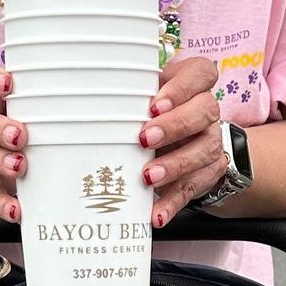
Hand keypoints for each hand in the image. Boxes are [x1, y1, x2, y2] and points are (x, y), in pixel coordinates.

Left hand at [137, 54, 227, 227]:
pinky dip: (174, 202)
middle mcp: (205, 110)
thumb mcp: (139, 98)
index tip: (155, 105)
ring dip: (175, 165)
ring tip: (147, 177)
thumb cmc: (149, 114)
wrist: (180, 142)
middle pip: (205, 110)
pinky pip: (195, 187)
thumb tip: (75, 107)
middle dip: (175, 126)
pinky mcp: (208, 172)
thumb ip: (125, 98)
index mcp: (191, 83)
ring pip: (205, 149)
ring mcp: (210, 140)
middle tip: (144, 139)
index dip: (181, 88)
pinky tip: (157, 212)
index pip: (201, 73)